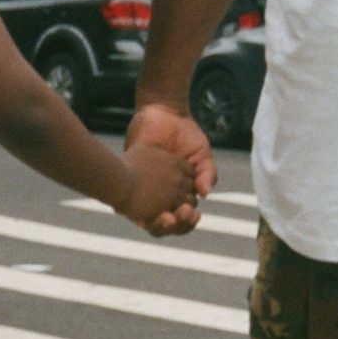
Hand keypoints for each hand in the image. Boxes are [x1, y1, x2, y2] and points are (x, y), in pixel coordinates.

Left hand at [126, 102, 216, 236]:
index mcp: (179, 193)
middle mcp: (161, 194)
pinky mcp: (131, 176)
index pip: (182, 219)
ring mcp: (145, 188)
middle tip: (181, 214)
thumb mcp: (202, 156)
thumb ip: (207, 174)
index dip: (187, 223)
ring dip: (157, 223)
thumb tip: (205, 195)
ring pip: (147, 218)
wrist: (166, 112)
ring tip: (167, 217)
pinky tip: (148, 207)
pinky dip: (139, 208)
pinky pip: (130, 199)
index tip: (194, 215)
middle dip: (174, 225)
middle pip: (166, 224)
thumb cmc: (186, 135)